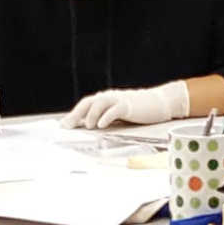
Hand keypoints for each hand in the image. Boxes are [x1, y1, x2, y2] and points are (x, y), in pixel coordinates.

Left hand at [60, 80, 189, 128]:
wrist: (160, 102)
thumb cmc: (139, 110)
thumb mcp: (120, 114)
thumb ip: (106, 117)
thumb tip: (90, 127)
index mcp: (106, 99)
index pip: (86, 104)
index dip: (73, 114)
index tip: (63, 126)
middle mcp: (110, 97)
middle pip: (88, 102)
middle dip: (76, 114)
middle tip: (67, 126)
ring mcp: (119, 100)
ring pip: (99, 103)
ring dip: (91, 115)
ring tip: (88, 126)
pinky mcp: (129, 105)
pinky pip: (114, 110)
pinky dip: (106, 117)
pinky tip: (101, 125)